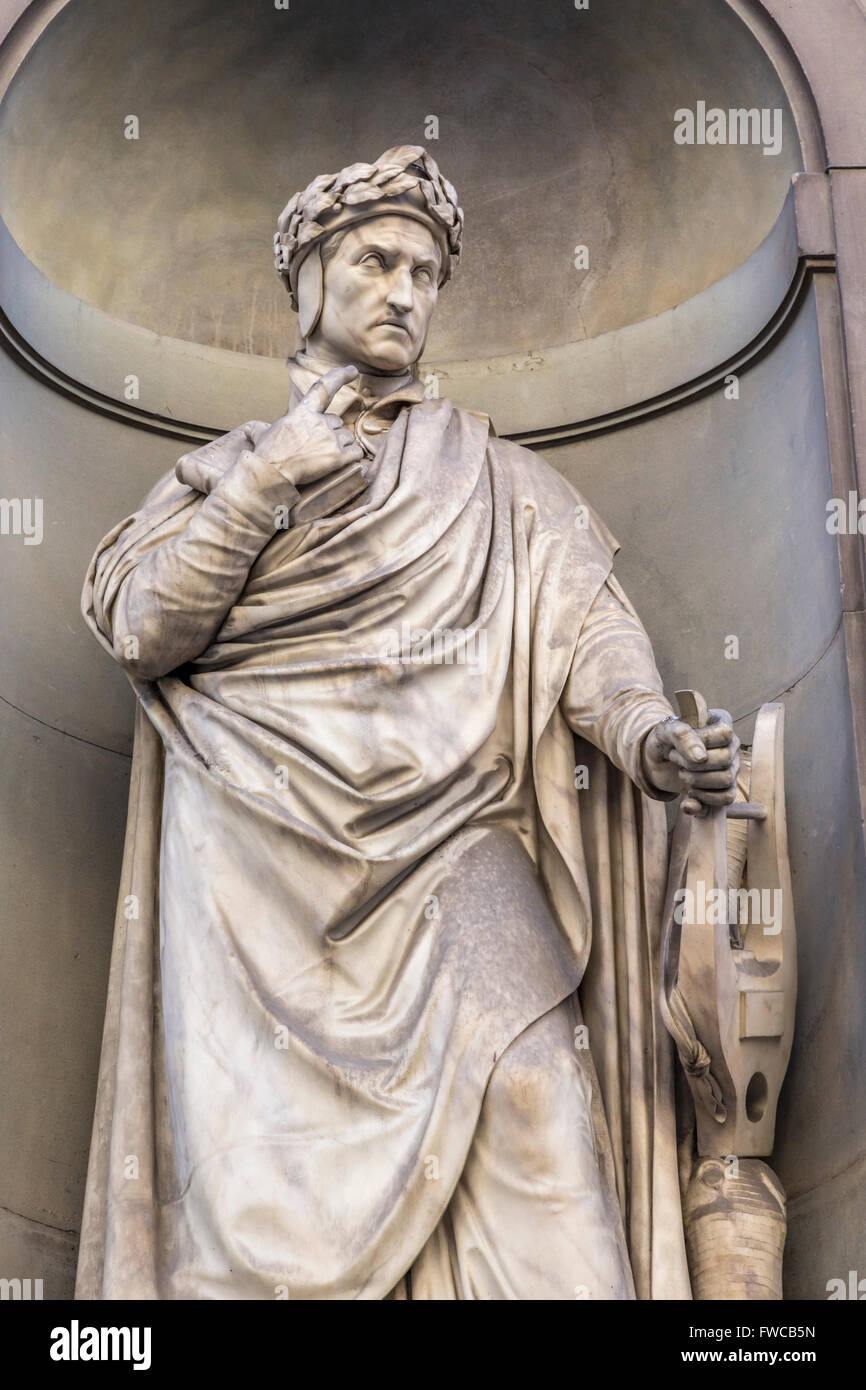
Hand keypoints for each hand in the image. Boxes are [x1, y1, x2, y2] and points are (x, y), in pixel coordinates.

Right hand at [253, 364, 364, 487]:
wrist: (272, 474)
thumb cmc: (266, 455)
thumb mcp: (262, 434)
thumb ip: (262, 429)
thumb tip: (250, 430)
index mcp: (304, 412)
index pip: (324, 388)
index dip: (340, 376)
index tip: (353, 370)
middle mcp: (320, 422)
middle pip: (337, 423)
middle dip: (330, 433)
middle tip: (315, 448)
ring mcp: (331, 439)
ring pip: (347, 438)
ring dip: (340, 447)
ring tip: (321, 458)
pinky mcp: (338, 457)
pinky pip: (356, 453)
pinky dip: (352, 457)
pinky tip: (340, 462)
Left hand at [642, 708, 739, 815]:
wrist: (658, 761)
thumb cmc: (665, 740)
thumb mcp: (666, 731)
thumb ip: (682, 736)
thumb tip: (701, 758)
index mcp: (721, 723)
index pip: (724, 734)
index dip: (701, 742)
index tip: (678, 745)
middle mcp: (731, 746)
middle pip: (725, 759)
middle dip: (693, 764)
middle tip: (675, 759)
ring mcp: (730, 768)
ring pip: (726, 780)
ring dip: (696, 781)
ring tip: (682, 774)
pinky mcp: (724, 789)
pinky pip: (726, 799)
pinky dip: (704, 801)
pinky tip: (688, 796)